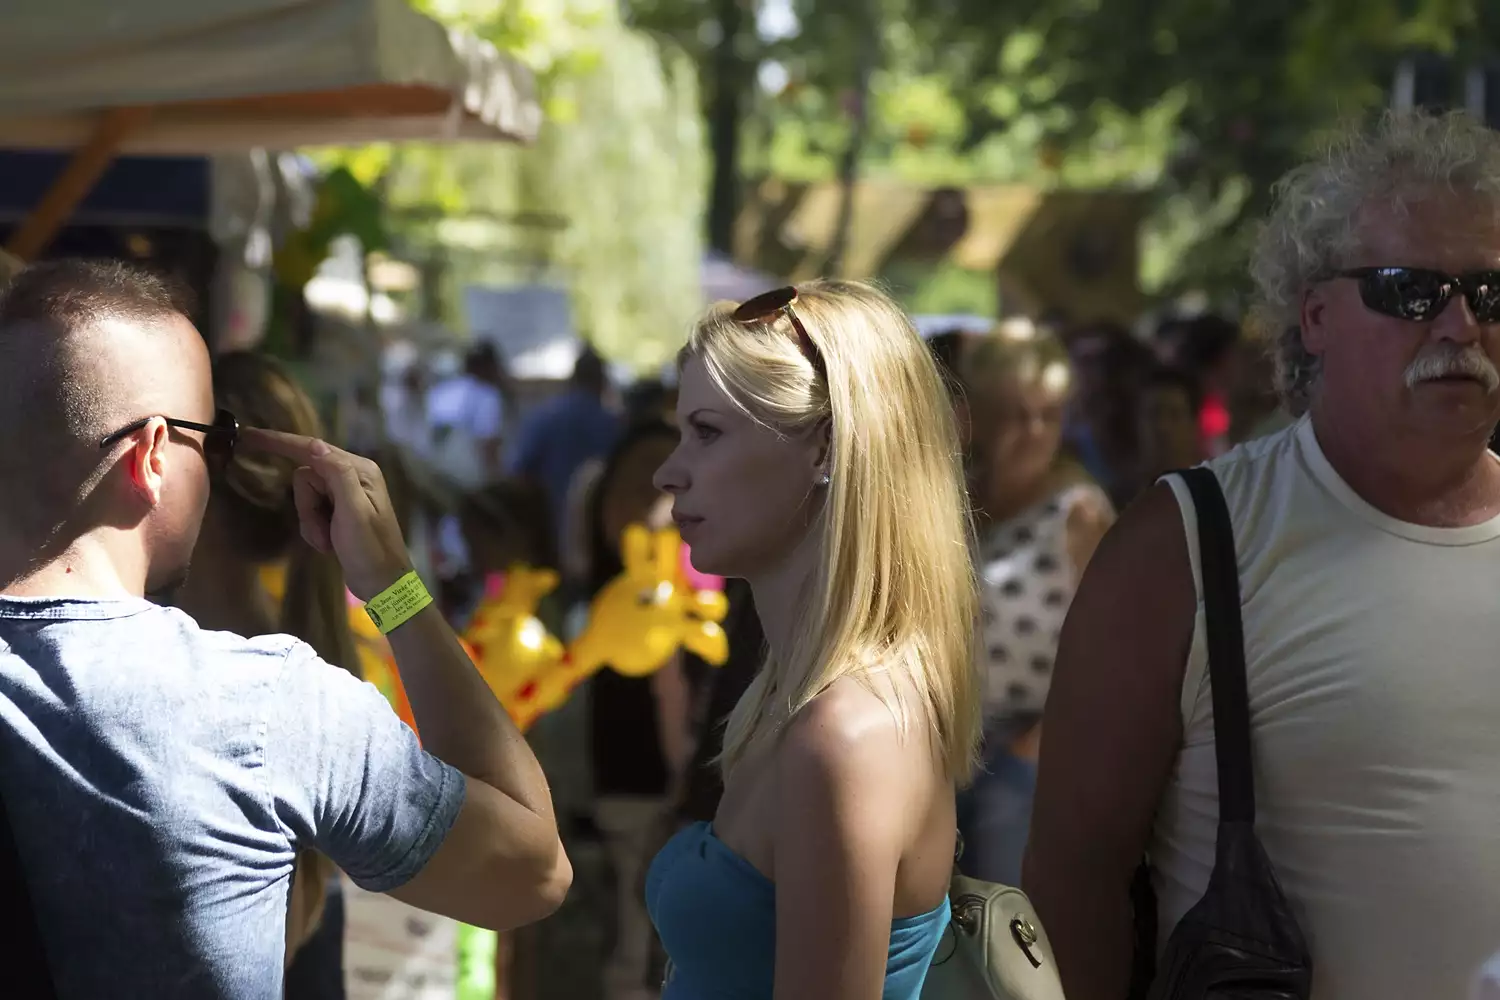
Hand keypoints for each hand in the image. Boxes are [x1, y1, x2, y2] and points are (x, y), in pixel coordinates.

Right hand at [239, 428, 413, 600]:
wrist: (381, 583)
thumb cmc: (371, 548)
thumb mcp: (354, 511)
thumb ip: (337, 474)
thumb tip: (314, 444)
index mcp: (360, 470)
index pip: (312, 448)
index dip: (280, 442)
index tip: (249, 436)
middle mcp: (352, 475)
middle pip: (305, 478)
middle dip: (307, 507)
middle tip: (324, 531)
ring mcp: (344, 494)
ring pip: (304, 497)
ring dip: (311, 522)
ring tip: (328, 541)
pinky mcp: (337, 511)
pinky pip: (309, 512)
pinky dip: (314, 530)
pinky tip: (329, 545)